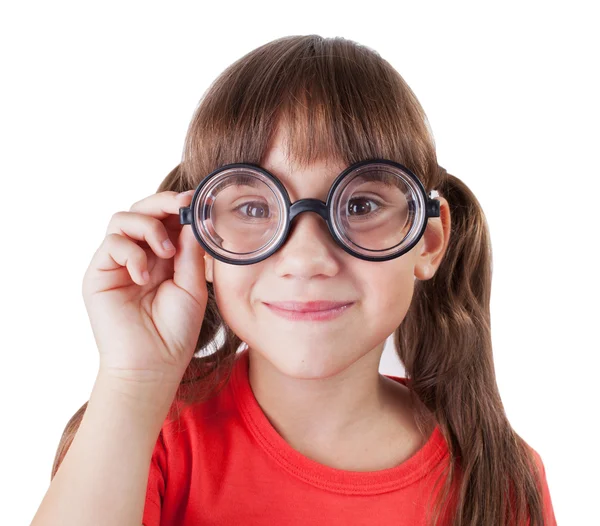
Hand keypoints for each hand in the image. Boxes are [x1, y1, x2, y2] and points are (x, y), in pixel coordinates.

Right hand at [82, 190, 206, 385]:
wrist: (153, 364)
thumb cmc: (175, 330)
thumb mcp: (192, 286)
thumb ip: (191, 252)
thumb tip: (191, 220)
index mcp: (163, 257)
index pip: (165, 219)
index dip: (178, 205)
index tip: (196, 201)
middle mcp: (139, 255)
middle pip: (141, 210)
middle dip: (163, 203)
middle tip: (182, 206)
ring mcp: (117, 263)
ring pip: (122, 219)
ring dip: (148, 226)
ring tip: (166, 252)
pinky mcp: (99, 274)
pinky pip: (112, 244)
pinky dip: (132, 253)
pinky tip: (144, 276)